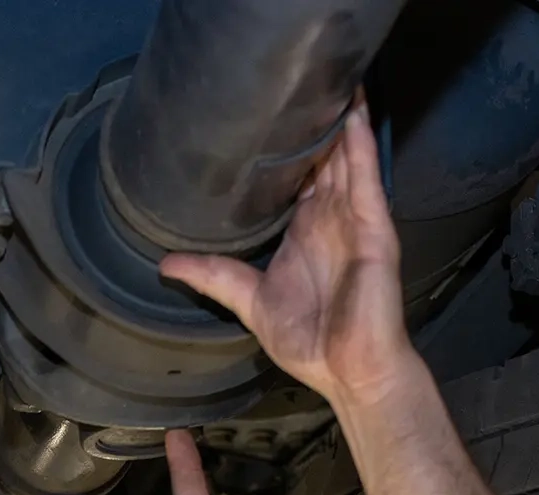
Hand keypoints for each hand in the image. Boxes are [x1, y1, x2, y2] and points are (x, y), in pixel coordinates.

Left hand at [160, 99, 421, 412]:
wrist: (349, 373)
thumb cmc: (311, 345)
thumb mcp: (250, 303)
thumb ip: (213, 277)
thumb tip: (165, 265)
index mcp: (303, 233)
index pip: (296, 177)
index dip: (286, 146)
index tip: (266, 113)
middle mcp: (330, 220)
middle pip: (322, 158)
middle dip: (313, 122)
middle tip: (298, 81)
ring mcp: (354, 222)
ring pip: (346, 158)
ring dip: (339, 119)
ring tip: (330, 77)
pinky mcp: (373, 230)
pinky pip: (367, 178)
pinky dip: (360, 145)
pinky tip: (353, 114)